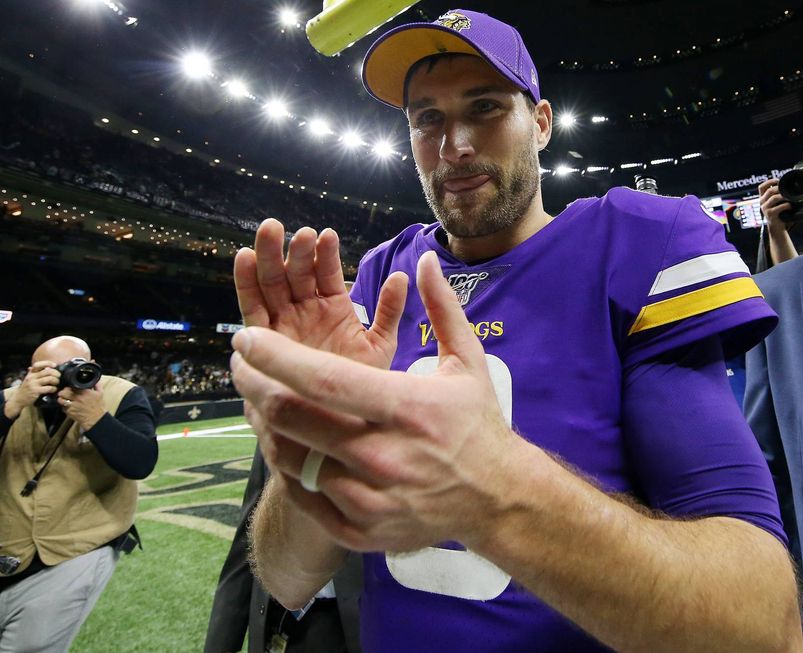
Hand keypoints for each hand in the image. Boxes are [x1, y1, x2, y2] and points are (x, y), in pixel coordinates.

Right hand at [4, 361, 58, 418]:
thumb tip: (48, 367)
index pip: (38, 364)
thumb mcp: (30, 379)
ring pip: (50, 379)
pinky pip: (49, 388)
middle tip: (58, 377)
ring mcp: (33, 384)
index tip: (54, 365)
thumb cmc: (27, 388)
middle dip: (56, 373)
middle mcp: (31, 377)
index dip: (47, 363)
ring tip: (56, 384)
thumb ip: (37, 373)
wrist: (18, 398)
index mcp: (31, 373)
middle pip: (48, 371)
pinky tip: (53, 390)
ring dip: (56, 381)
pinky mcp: (35, 391)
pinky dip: (54, 389)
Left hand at [58, 382, 106, 431]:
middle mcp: (77, 398)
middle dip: (62, 392)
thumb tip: (94, 379)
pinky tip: (69, 407)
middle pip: (62, 393)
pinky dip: (64, 407)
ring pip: (60, 400)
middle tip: (64, 393)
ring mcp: (72, 405)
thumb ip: (97, 385)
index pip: (70, 386)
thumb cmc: (98, 407)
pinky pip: (63, 408)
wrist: (97, 419)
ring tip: (65, 400)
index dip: (68, 387)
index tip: (69, 388)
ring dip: (61, 399)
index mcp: (84, 392)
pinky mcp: (70, 412)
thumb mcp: (100, 393)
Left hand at [232, 251, 523, 552]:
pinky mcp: (360, 530)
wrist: (495, 498)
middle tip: (242, 367)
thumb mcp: (468, 362)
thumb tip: (424, 258)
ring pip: (292, 458)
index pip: (323, 379)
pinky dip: (288, 467)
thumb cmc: (477, 423)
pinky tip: (285, 443)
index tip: (245, 338)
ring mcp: (370, 498)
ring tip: (258, 401)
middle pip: (294, 418)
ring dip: (266, 426)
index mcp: (407, 408)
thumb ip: (442, 308)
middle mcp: (384, 455)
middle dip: (255, 387)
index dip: (275, 356)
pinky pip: (304, 496)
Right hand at [234, 218, 407, 370]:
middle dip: (294, 249)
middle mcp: (305, 311)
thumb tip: (400, 276)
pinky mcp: (264, 339)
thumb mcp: (381, 344)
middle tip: (297, 230)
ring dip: (269, 256)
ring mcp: (283, 323)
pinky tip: (245, 257)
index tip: (327, 235)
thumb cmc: (363, 382)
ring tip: (271, 231)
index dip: (326, 254)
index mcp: (332, 307)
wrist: (341, 417)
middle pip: (295, 272)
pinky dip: (246, 283)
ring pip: (271, 284)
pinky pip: (252, 309)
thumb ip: (389, 311)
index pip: (326, 274)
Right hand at [757, 178, 792, 231]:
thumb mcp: (776, 203)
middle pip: (769, 191)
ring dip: (784, 196)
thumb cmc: (779, 213)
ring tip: (790, 198)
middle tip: (788, 190)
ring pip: (774, 198)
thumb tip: (788, 185)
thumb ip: (778, 195)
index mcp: (762, 198)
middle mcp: (761, 203)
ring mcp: (765, 209)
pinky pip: (779, 207)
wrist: (777, 227)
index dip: (769, 182)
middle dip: (779, 189)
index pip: (761, 187)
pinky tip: (790, 206)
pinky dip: (787, 205)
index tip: (778, 181)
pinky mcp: (770, 214)